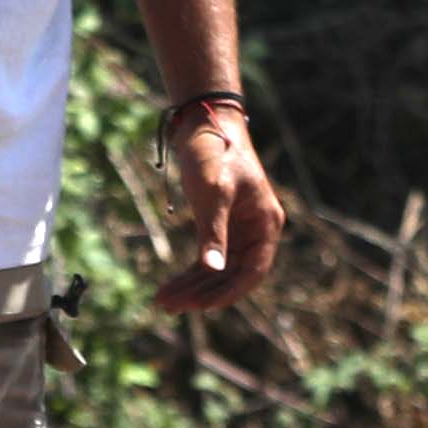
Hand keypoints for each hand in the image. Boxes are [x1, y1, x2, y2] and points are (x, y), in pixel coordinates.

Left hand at [150, 101, 288, 311]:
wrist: (204, 120)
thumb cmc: (213, 151)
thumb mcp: (212, 192)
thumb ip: (213, 232)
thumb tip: (213, 268)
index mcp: (265, 224)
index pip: (252, 272)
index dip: (228, 293)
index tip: (199, 307)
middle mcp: (255, 230)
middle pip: (231, 275)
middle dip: (201, 293)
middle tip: (168, 306)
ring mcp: (237, 229)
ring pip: (217, 269)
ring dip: (191, 287)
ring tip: (162, 301)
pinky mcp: (219, 224)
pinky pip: (207, 257)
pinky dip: (190, 272)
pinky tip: (169, 285)